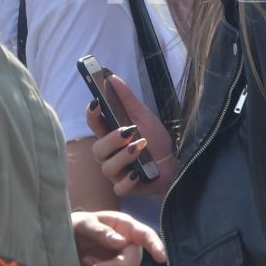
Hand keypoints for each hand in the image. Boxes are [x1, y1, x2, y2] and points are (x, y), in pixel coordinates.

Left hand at [70, 209, 164, 265]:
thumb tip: (121, 242)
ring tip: (87, 263)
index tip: (160, 257)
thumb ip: (100, 231)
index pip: (145, 234)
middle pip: (134, 261)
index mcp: (125, 227)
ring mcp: (125, 262)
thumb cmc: (76, 226)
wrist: (63, 243)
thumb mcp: (83, 223)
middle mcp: (129, 244)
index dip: (155, 245)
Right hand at [85, 76, 176, 198]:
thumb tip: (112, 77)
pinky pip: (119, 188)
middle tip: (128, 131)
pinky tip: (137, 173)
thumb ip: (127, 99)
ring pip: (107, 167)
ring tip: (140, 148)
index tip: (96, 102)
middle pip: (98, 149)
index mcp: (110, 135)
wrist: (173, 164)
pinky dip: (128, 180)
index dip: (92, 114)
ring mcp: (116, 172)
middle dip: (111, 140)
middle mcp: (109, 154)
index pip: (94, 124)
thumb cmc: (155, 140)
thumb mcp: (144, 116)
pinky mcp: (126, 188)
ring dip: (124, 157)